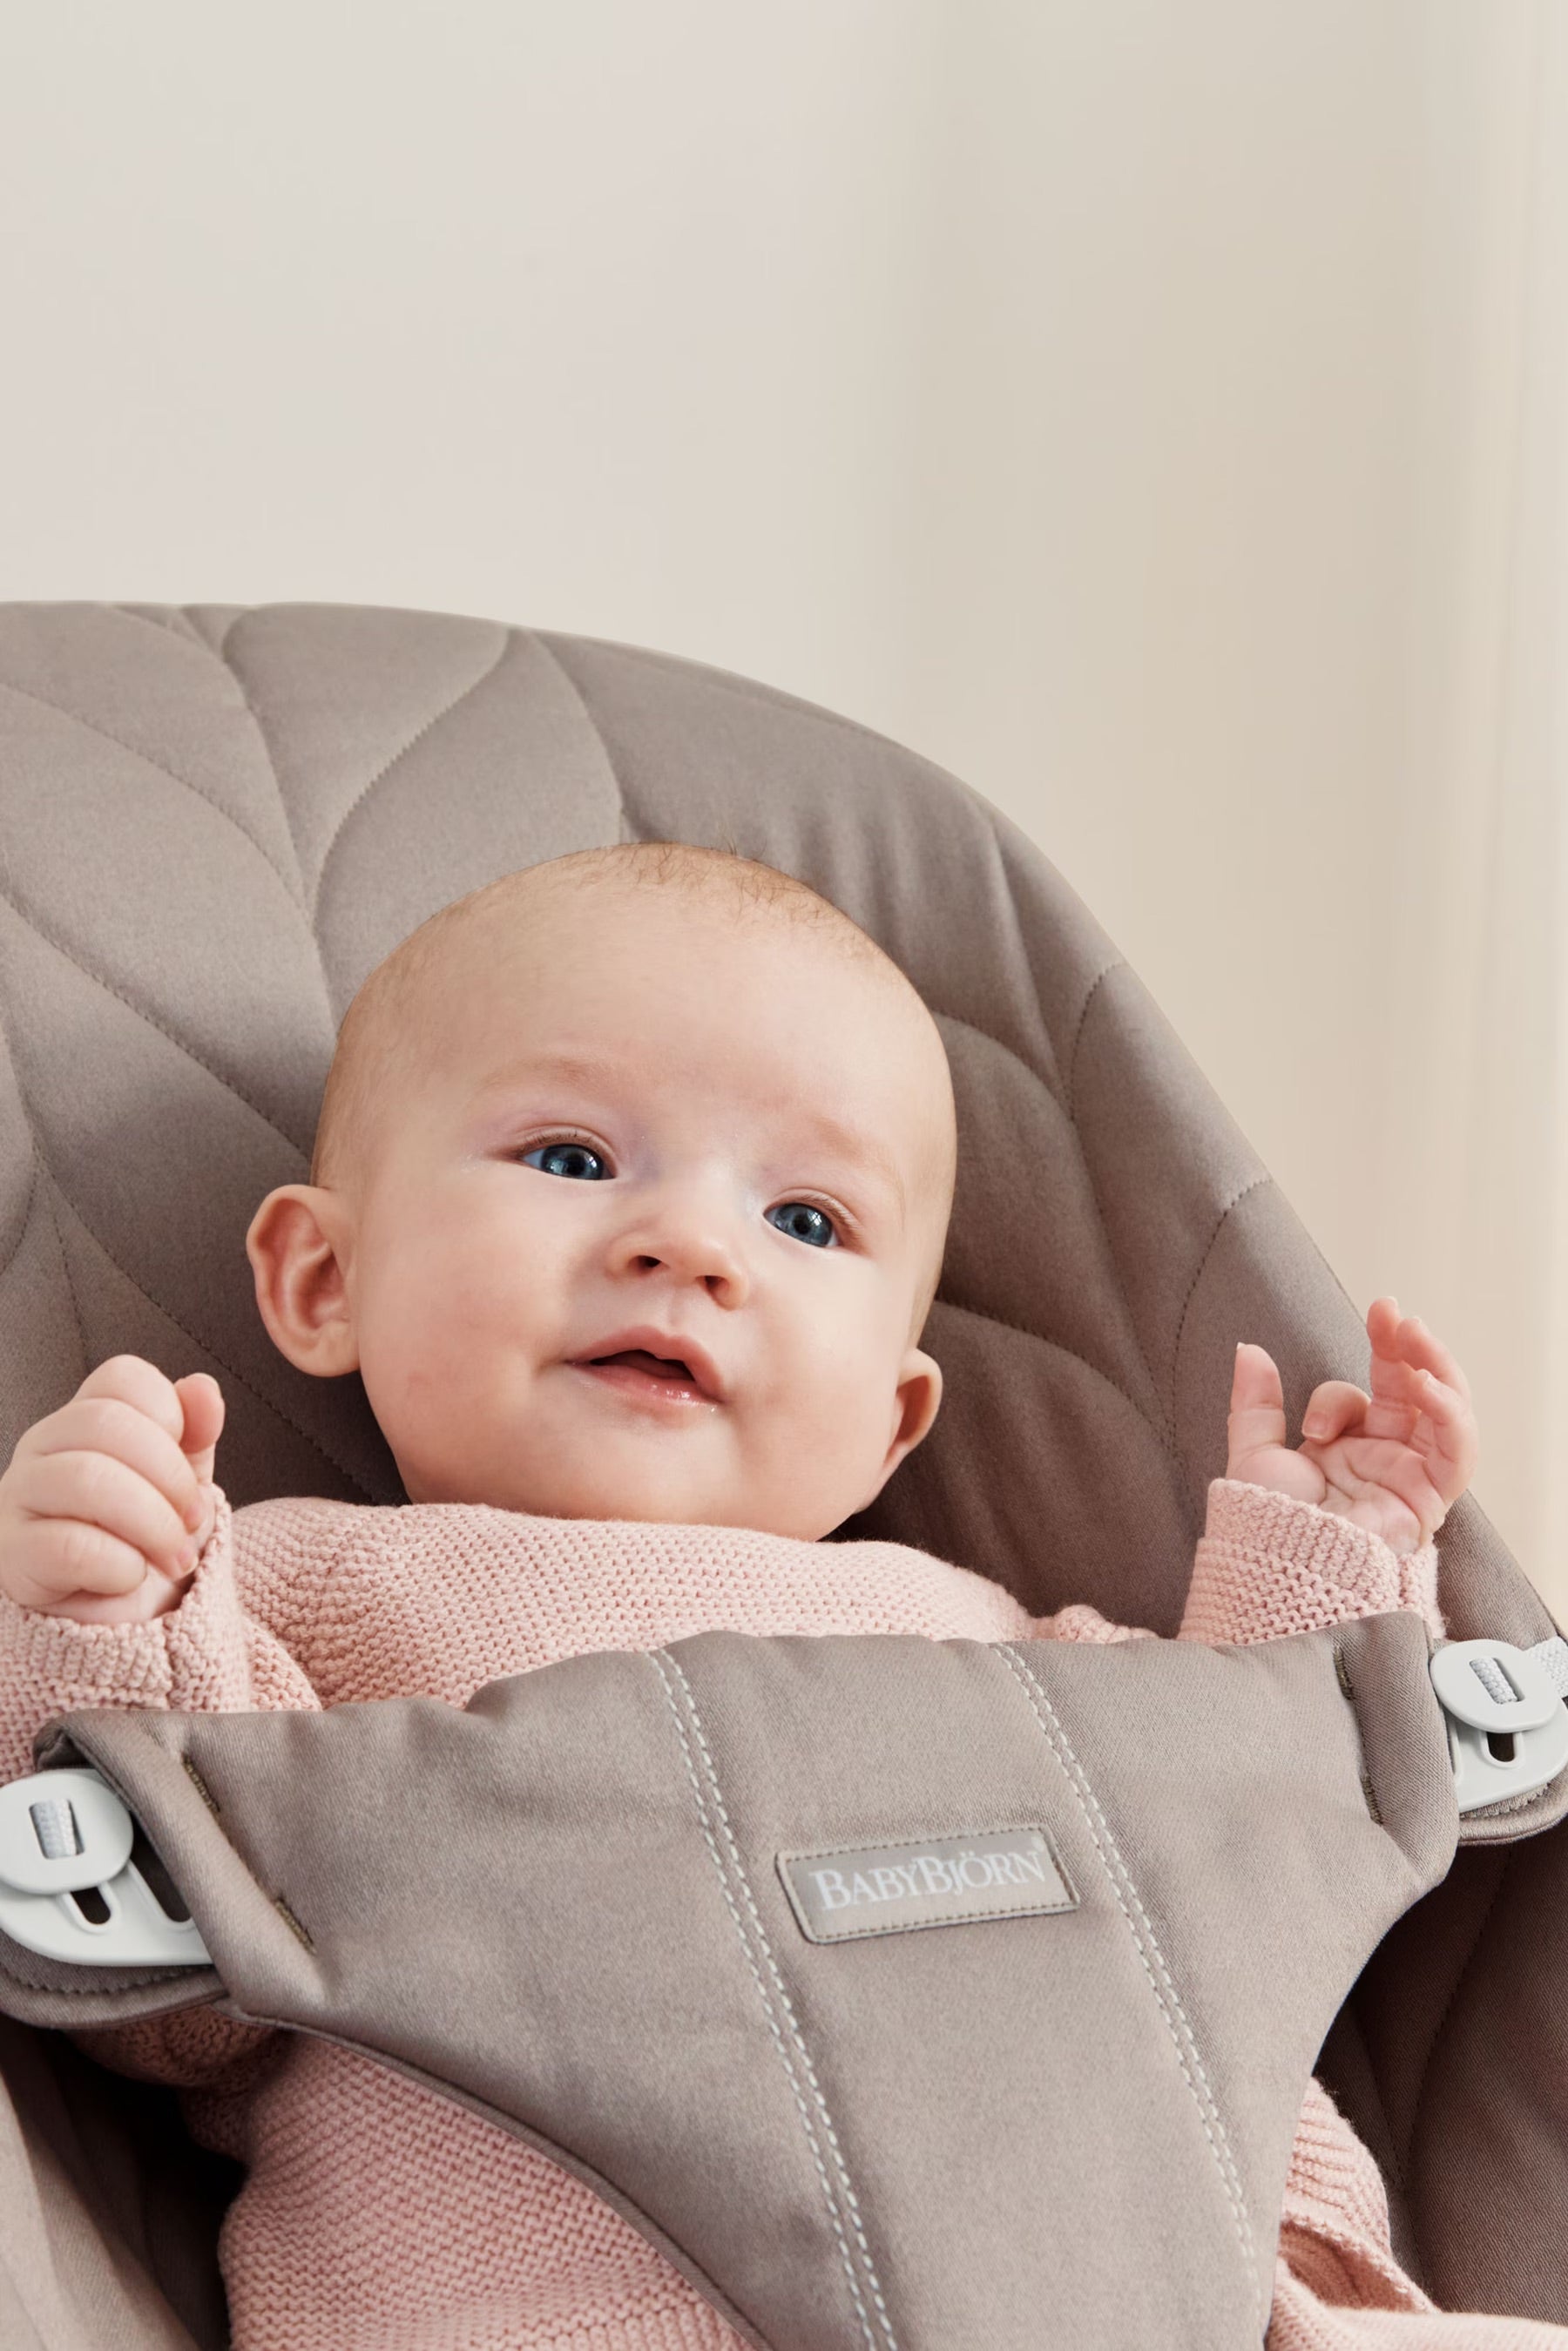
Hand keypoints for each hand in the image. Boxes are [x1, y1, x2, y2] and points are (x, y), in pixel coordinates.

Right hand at [0, 1356, 224, 1622]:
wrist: (126, 1621)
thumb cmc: (149, 1542)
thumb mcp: (184, 1482)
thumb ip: (196, 1432)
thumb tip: (202, 1388)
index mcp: (84, 1419)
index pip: (123, 1379)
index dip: (173, 1415)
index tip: (191, 1465)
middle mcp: (43, 1447)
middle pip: (107, 1424)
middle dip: (170, 1477)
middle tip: (193, 1521)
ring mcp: (19, 1498)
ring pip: (87, 1479)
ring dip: (153, 1524)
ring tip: (175, 1557)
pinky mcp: (14, 1556)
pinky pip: (71, 1546)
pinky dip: (121, 1566)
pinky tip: (130, 1578)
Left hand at [1225, 1297, 1477, 1556]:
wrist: (1280, 1569)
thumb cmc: (1267, 1528)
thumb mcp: (1255, 1454)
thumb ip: (1255, 1404)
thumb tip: (1248, 1350)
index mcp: (1347, 1451)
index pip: (1361, 1400)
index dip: (1348, 1380)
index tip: (1352, 1337)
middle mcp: (1383, 1461)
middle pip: (1411, 1393)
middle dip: (1404, 1347)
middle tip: (1390, 1311)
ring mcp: (1410, 1477)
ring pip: (1444, 1413)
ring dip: (1436, 1367)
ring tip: (1412, 1334)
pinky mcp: (1430, 1498)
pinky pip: (1457, 1451)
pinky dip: (1450, 1413)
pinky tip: (1428, 1384)